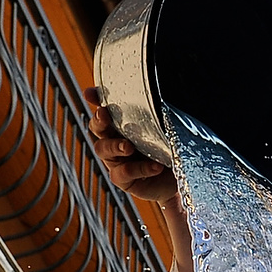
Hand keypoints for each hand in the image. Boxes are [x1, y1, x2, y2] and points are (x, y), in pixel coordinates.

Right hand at [89, 95, 194, 271]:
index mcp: (122, 124)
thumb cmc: (172, 147)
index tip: (90, 93)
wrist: (181, 178)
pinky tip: (155, 166)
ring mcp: (116, 161)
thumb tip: (164, 90)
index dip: (95, 100)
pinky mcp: (124, 180)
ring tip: (129, 147)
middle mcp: (114, 140)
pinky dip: (139, 168)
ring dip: (114, 146)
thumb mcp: (168, 127)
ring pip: (103, 150)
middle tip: (104, 115)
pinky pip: (123, 173)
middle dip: (99, 121)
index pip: (105, 109)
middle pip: (97, 129)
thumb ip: (160, 113)